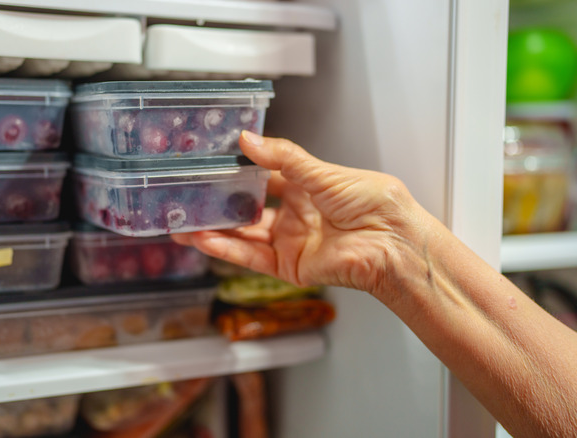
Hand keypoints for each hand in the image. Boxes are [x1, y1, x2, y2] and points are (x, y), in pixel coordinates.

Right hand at [172, 131, 428, 295]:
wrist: (392, 242)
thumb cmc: (374, 204)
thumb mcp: (323, 171)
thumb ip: (284, 158)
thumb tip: (249, 140)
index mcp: (306, 187)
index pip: (264, 177)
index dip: (239, 172)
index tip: (212, 165)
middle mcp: (295, 215)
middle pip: (247, 209)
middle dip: (219, 205)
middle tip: (190, 197)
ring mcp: (290, 242)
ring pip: (242, 236)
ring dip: (213, 230)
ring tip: (183, 222)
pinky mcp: (288, 266)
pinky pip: (250, 258)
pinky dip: (225, 249)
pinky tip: (202, 239)